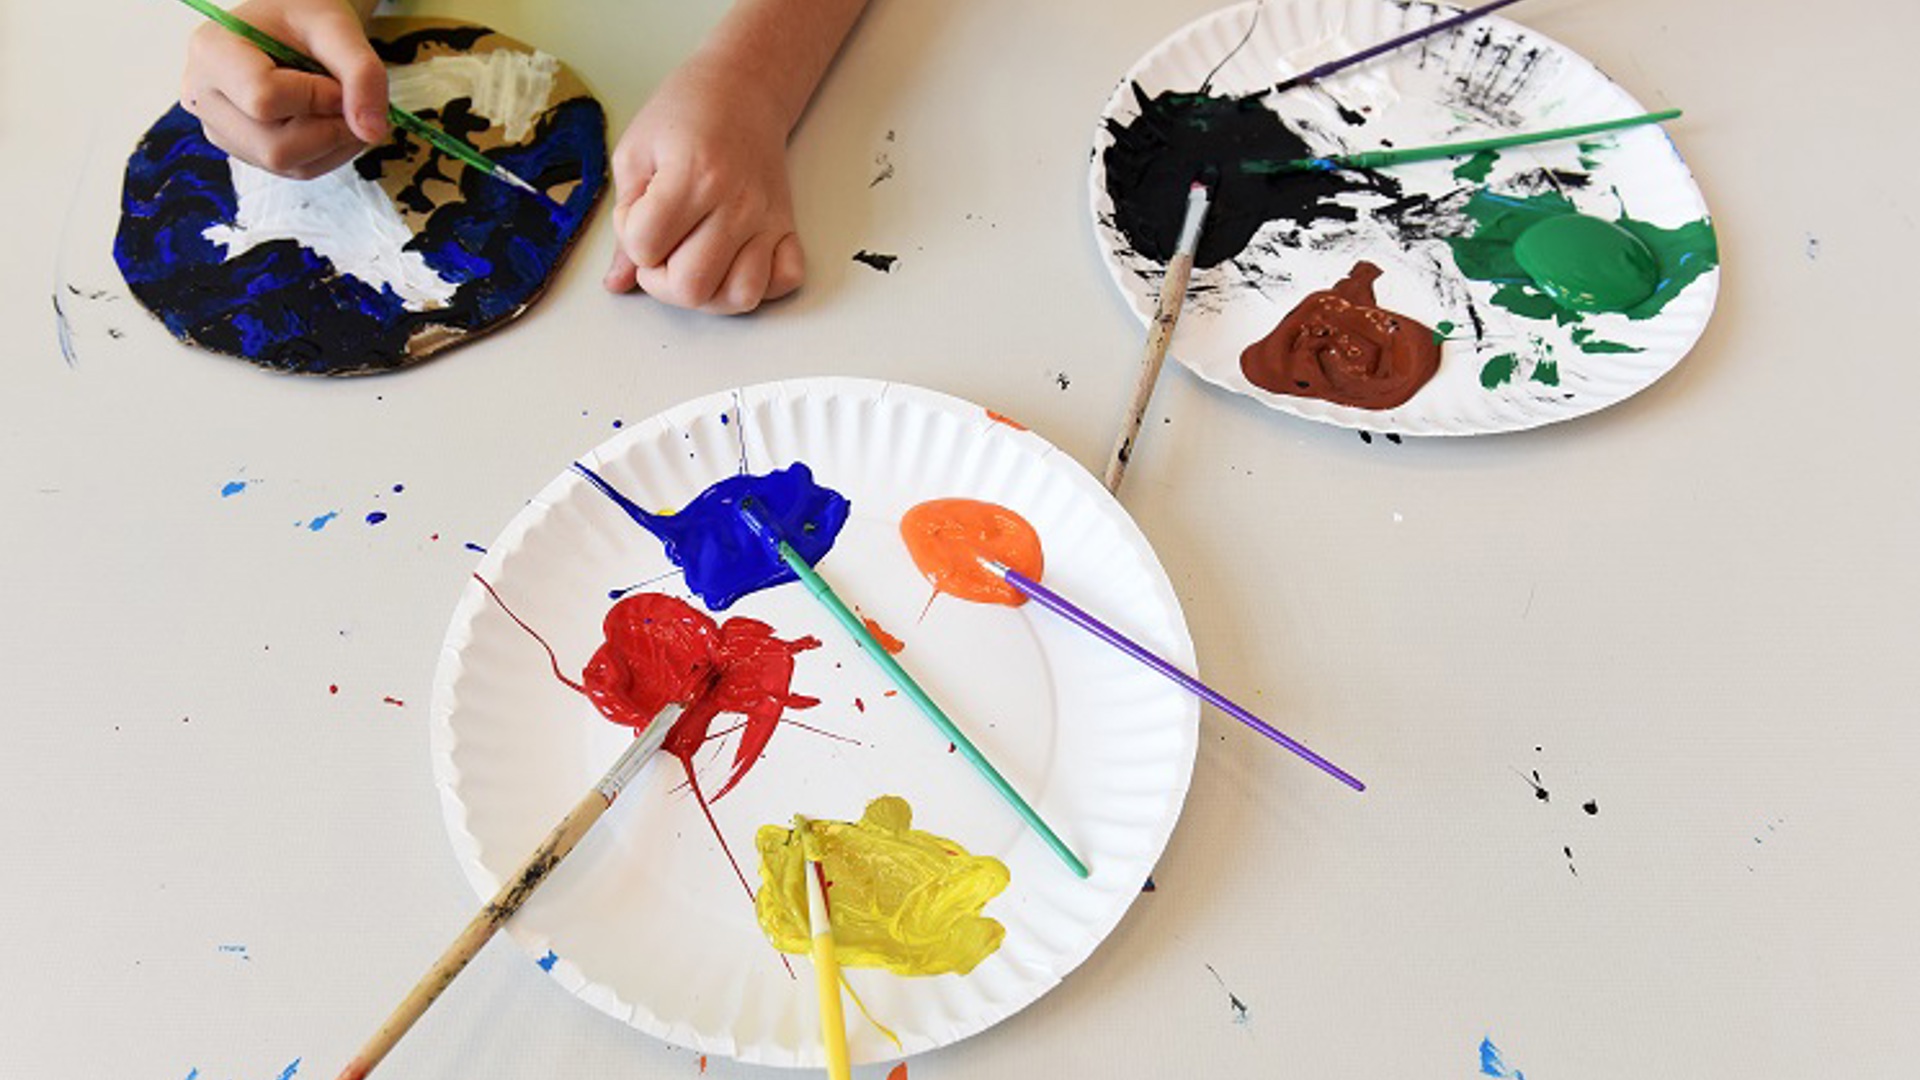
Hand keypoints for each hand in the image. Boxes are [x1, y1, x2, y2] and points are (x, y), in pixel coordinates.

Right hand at [180, 0, 387, 178]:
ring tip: (342, 107)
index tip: (339, 83)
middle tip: (348, 101)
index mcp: (212, 52)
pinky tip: (330, 121)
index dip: (316, 100)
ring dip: (333, 145)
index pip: (263, 100)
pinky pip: (293, 170)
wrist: (289, 24)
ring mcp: (220, 129)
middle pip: (273, 146)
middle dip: (329, 131)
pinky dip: (326, 152)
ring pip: (286, 165)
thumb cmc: (304, 16)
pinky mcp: (243, 150)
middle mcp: (203, 96)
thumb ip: (362, 73)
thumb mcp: (338, 27)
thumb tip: (373, 132)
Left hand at [603, 57, 805, 314]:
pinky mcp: (786, 227)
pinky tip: (736, 263)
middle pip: (692, 287)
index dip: (631, 240)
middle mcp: (736, 203)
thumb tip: (618, 282)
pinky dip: (761, 285)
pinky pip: (785, 282)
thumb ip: (624, 222)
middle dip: (662, 281)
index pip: (645, 249)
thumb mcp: (636, 154)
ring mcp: (766, 219)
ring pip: (741, 297)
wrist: (742, 88)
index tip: (639, 216)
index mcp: (692, 177)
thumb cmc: (686, 114)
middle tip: (661, 251)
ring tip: (696, 264)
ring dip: (710, 294)